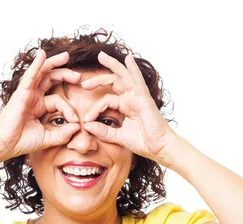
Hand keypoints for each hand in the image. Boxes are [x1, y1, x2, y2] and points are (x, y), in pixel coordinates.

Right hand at [0, 49, 81, 159]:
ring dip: (54, 63)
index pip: (59, 101)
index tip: (75, 121)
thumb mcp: (48, 138)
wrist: (5, 144)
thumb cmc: (22, 141)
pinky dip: (36, 64)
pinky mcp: (22, 92)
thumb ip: (63, 134)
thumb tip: (77, 126)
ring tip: (66, 56)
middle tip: (79, 77)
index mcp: (40, 106)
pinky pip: (30, 75)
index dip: (70, 109)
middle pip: (51, 79)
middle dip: (65, 75)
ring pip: (42, 72)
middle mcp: (34, 97)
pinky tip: (42, 54)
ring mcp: (28, 93)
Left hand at [80, 51, 177, 166]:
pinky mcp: (143, 98)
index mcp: (125, 106)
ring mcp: (137, 96)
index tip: (86, 119)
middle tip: (83, 82)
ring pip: (123, 76)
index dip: (94, 108)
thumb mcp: (117, 137)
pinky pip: (137, 80)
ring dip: (112, 64)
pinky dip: (133, 68)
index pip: (106, 100)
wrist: (158, 147)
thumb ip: (103, 131)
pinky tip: (128, 58)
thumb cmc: (143, 142)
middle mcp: (131, 98)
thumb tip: (87, 126)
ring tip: (101, 56)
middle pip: (113, 82)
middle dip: (98, 79)